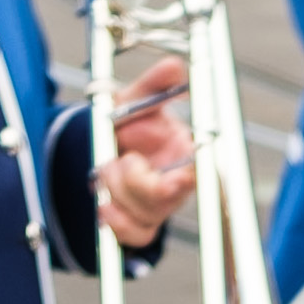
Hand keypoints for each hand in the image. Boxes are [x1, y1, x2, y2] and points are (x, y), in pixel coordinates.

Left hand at [96, 58, 198, 248]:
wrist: (107, 142)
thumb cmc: (129, 120)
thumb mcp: (134, 99)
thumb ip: (153, 85)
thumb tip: (173, 66)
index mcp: (185, 151)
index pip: (199, 173)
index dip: (186, 181)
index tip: (172, 180)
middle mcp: (178, 182)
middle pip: (168, 199)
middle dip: (136, 183)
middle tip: (115, 161)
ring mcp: (162, 205)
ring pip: (149, 217)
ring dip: (119, 196)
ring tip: (104, 172)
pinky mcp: (145, 223)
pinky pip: (138, 237)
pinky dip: (118, 225)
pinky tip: (104, 209)